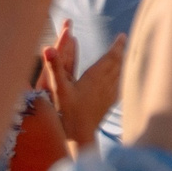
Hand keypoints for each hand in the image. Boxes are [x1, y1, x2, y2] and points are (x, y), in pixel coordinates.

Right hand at [40, 21, 124, 150]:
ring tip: (124, 55)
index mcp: (95, 77)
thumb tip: (47, 48)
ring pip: (119, 75)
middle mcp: (106, 84)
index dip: (117, 46)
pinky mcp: (108, 104)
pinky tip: (121, 80)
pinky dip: (121, 78)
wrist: (80, 134)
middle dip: (120, 51)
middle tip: (124, 41)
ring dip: (122, 63)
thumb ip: (54, 66)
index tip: (122, 36)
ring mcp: (109, 94)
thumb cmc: (68, 111)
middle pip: (117, 64)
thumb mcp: (59, 87)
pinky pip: (118, 87)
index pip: (110, 57)